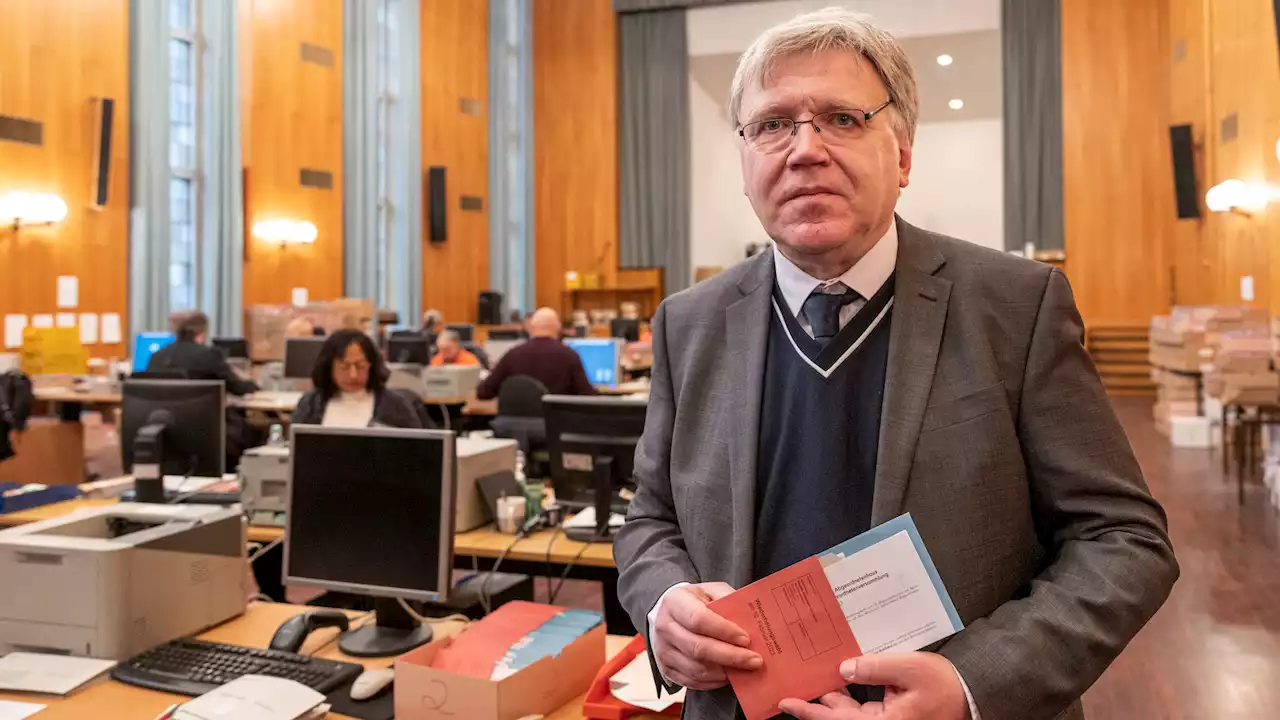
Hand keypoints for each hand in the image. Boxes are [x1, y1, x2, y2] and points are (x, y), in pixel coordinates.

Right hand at [652, 582, 762, 689]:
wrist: (666, 613)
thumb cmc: (694, 601)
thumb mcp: (710, 590)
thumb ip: (728, 600)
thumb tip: (749, 621)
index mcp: (674, 602)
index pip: (699, 619)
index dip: (724, 631)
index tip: (745, 639)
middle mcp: (664, 627)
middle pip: (698, 648)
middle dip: (731, 657)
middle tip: (754, 660)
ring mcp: (662, 650)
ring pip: (696, 669)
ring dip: (724, 672)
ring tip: (744, 669)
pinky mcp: (665, 669)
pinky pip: (692, 681)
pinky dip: (713, 682)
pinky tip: (728, 676)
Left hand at [778, 652, 967, 719]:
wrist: (972, 697)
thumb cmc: (945, 686)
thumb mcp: (910, 669)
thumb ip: (876, 668)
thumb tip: (843, 669)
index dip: (809, 713)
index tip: (786, 702)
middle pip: (838, 716)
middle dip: (816, 699)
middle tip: (793, 681)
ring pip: (849, 710)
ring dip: (833, 693)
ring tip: (812, 672)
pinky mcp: (890, 715)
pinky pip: (862, 705)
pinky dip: (850, 691)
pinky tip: (840, 674)